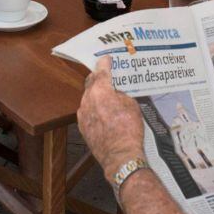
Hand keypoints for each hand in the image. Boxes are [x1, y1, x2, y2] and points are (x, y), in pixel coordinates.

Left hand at [78, 57, 145, 178]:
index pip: (101, 72)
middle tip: (106, 75)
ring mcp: (82, 115)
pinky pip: (87, 112)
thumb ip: (120, 94)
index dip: (104, 63)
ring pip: (88, 98)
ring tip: (106, 96)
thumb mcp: (131, 105)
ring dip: (96, 95)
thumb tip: (115, 94)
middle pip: (91, 83)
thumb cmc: (129, 129)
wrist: (120, 156)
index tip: (106, 58)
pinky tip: (102, 112)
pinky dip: (94, 108)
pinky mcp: (82, 127)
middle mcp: (87, 100)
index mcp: (100, 91)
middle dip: (98, 78)